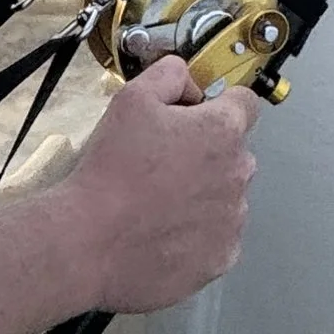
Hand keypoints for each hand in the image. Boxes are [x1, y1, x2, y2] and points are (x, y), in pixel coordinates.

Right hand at [50, 56, 258, 313]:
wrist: (88, 241)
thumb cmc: (110, 168)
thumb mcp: (132, 98)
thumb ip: (170, 74)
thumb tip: (189, 83)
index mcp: (224, 131)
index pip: (245, 104)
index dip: (216, 105)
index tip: (190, 118)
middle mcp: (240, 174)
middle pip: (233, 153)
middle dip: (206, 153)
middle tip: (160, 164)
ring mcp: (233, 221)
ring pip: (226, 197)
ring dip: (203, 196)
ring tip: (156, 204)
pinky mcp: (220, 259)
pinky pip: (217, 238)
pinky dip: (197, 236)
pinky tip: (162, 234)